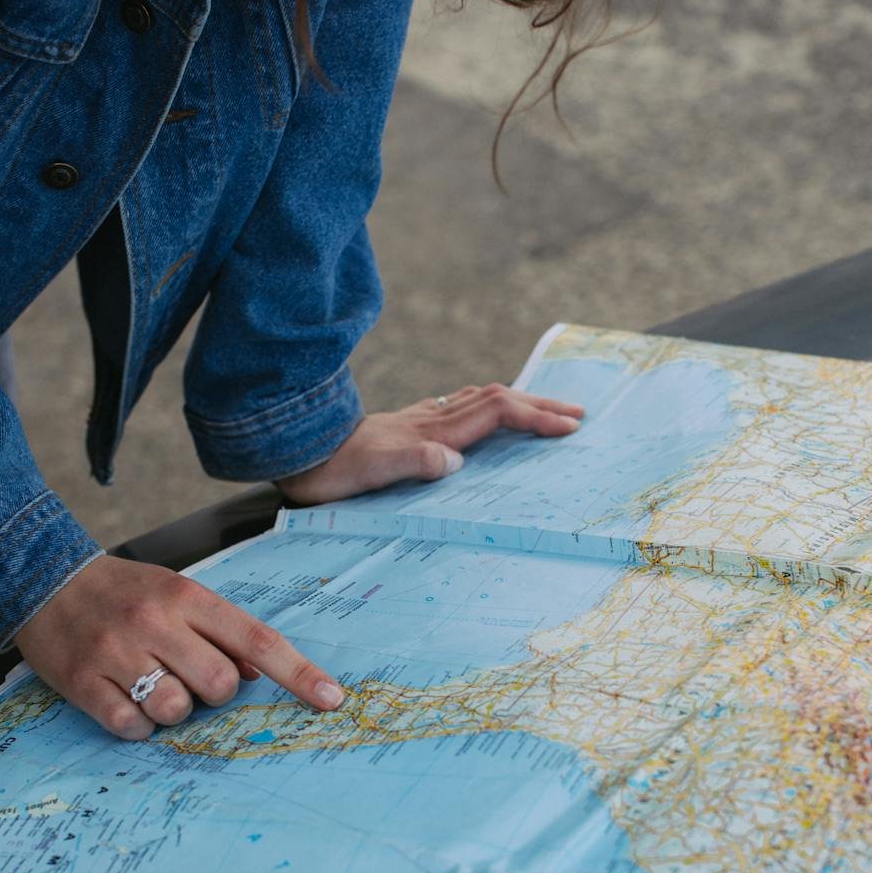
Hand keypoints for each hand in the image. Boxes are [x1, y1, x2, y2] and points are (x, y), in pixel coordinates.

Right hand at [15, 554, 344, 739]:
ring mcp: (117, 651)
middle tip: (188, 677)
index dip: (299, 674)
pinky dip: (136, 725)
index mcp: (188, 596)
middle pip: (220, 684)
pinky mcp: (81, 680)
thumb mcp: (176, 594)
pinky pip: (131, 725)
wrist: (40, 579)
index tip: (332, 700)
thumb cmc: (122, 592)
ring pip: (176, 710)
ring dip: (172, 711)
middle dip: (214, 694)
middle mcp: (156, 621)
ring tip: (149, 684)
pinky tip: (124, 698)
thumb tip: (259, 673)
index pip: (257, 639)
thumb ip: (220, 630)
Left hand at [276, 384, 584, 503]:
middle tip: (578, 414)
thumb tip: (454, 460)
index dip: (535, 418)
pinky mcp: (407, 426)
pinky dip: (488, 406)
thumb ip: (412, 463)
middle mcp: (430, 419)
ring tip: (546, 410)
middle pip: (497, 398)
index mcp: (431, 431)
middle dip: (540, 404)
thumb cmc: (330, 472)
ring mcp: (419, 420)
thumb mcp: (370, 474)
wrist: (294, 450)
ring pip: (480, 399)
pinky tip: (485, 412)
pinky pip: (460, 408)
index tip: (570, 427)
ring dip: (518, 402)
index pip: (496, 413)